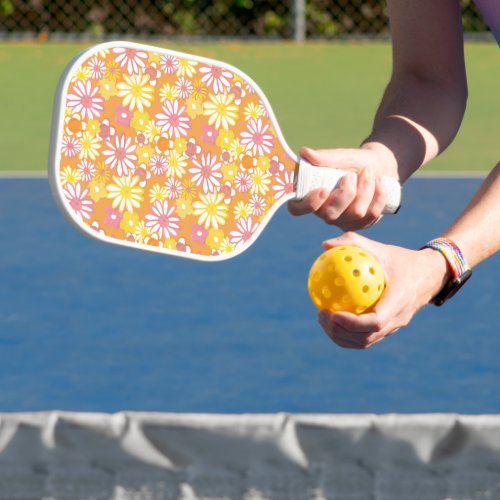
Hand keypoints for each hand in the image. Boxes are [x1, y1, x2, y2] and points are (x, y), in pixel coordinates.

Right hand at [288, 145, 397, 230]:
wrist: (379, 166)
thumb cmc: (353, 162)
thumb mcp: (341, 156)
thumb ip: (324, 157)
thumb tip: (304, 152)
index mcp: (311, 196)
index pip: (297, 209)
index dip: (308, 204)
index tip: (323, 189)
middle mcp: (324, 212)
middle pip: (330, 215)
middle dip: (346, 193)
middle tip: (351, 175)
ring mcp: (343, 221)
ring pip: (355, 213)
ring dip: (365, 189)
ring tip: (368, 172)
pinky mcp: (361, 224)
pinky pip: (371, 215)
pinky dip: (378, 195)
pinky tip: (379, 182)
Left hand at [316, 232, 450, 348]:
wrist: (429, 275)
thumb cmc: (401, 259)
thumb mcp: (380, 248)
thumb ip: (353, 243)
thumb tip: (324, 245)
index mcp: (399, 301)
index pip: (375, 322)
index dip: (352, 323)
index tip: (332, 313)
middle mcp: (398, 319)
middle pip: (366, 338)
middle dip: (340, 332)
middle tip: (321, 315)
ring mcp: (394, 327)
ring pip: (365, 342)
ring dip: (341, 336)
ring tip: (322, 319)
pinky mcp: (389, 329)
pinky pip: (366, 337)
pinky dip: (347, 333)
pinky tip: (331, 318)